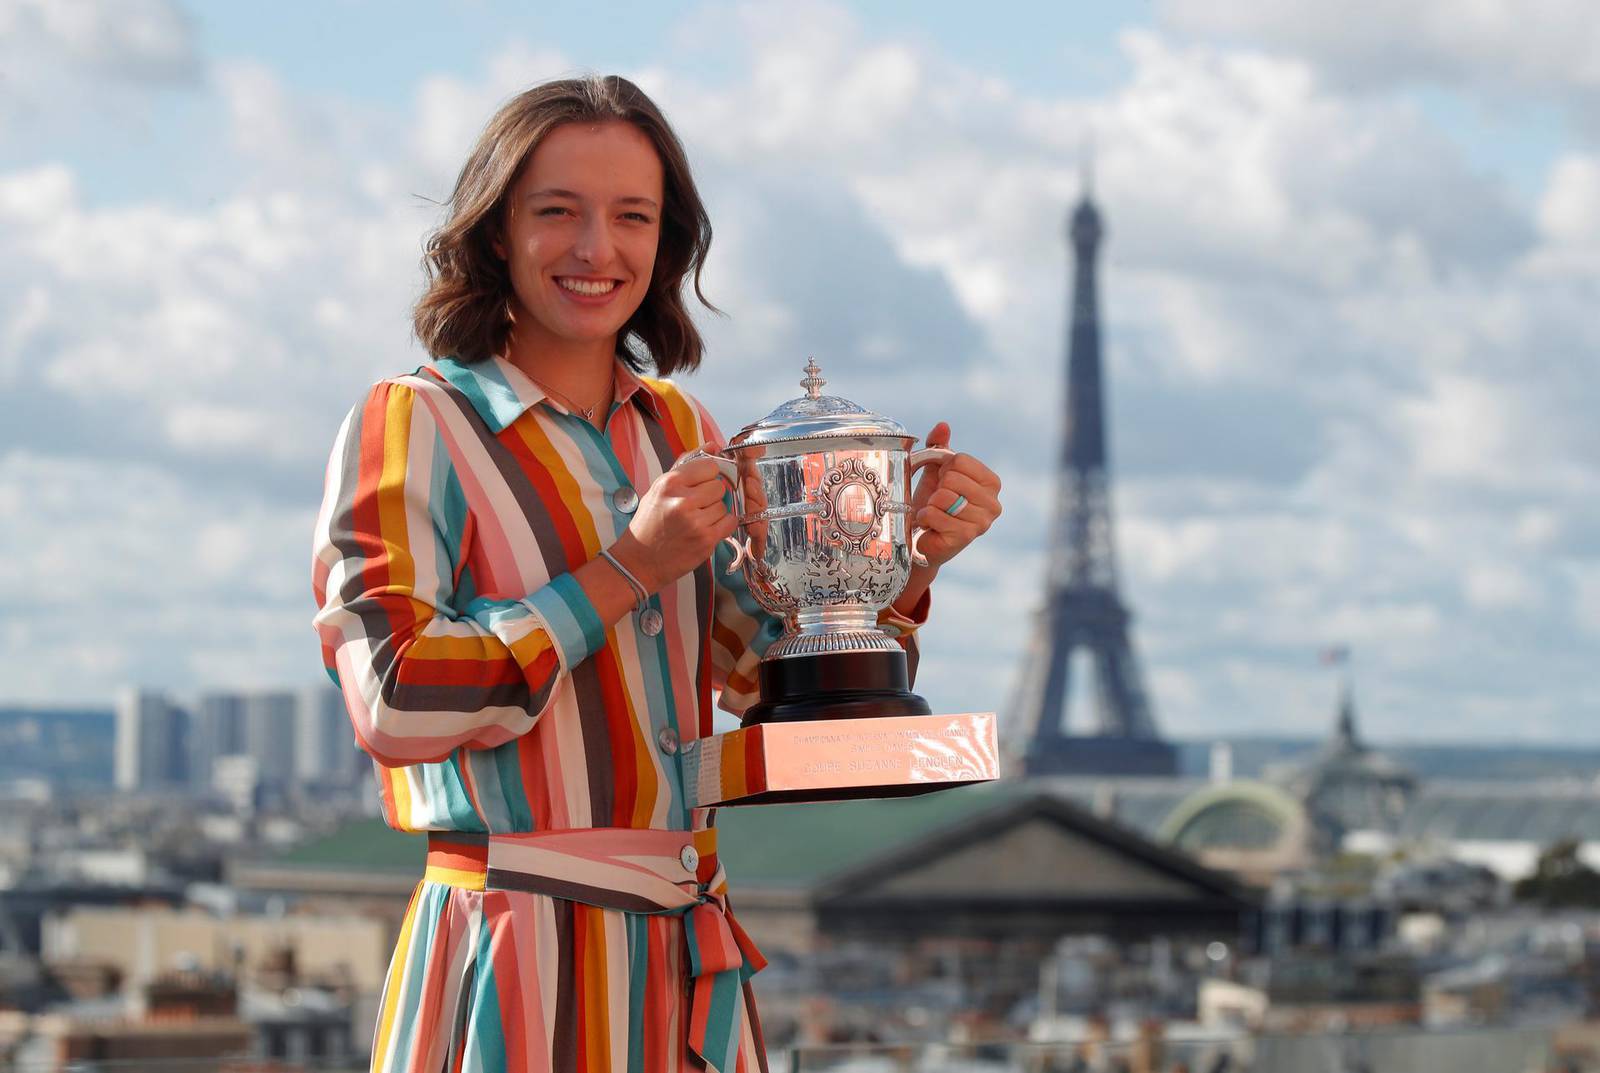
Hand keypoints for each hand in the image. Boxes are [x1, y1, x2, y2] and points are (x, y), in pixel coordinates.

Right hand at [609, 455, 737, 592]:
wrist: (639, 561)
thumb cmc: (649, 523)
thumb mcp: (659, 488)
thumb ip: (687, 464)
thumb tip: (713, 446)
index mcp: (670, 483)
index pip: (709, 466)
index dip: (708, 476)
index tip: (701, 484)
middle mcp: (682, 500)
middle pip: (719, 486)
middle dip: (711, 496)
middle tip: (696, 507)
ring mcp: (696, 522)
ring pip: (724, 505)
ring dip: (715, 513)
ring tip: (696, 521)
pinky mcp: (706, 540)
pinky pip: (729, 522)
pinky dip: (722, 526)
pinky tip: (705, 529)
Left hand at [908, 422, 1001, 570]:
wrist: (924, 538)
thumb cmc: (934, 503)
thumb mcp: (936, 471)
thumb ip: (939, 446)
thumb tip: (943, 426)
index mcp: (991, 482)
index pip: (960, 460)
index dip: (944, 469)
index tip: (943, 483)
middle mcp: (993, 503)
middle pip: (952, 478)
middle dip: (937, 488)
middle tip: (938, 502)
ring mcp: (982, 522)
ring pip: (943, 497)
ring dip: (930, 505)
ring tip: (935, 514)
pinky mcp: (966, 537)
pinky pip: (935, 515)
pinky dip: (925, 518)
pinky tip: (930, 525)